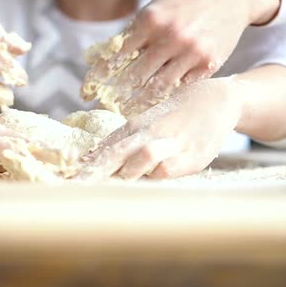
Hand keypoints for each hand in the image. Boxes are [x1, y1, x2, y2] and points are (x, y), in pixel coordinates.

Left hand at [76, 77, 242, 180]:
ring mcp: (171, 143)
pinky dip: (156, 176)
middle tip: (75, 188)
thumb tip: (92, 159)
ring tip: (109, 189)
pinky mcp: (193, 155)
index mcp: (134, 127)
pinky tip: (148, 183)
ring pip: (141, 157)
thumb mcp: (147, 123)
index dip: (86, 168)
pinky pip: (170, 168)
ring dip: (125, 174)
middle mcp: (148, 133)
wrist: (219, 98)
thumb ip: (123, 142)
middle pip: (116, 154)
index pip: (104, 150)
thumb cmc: (176, 115)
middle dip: (95, 174)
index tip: (66, 182)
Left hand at [83, 0, 279, 115]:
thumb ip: (131, 34)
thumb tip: (100, 59)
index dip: (99, 77)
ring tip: (127, 113)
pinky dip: (166, 96)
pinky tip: (155, 105)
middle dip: (117, 95)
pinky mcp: (209, 64)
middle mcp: (171, 36)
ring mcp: (192, 52)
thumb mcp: (154, 9)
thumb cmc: (184, 1)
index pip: (116, 56)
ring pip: (158, 88)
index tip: (87, 91)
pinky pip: (181, 87)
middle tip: (106, 107)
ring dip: (139, 103)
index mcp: (151, 19)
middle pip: (135, 76)